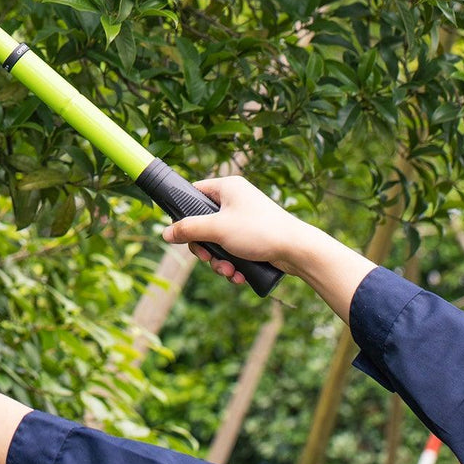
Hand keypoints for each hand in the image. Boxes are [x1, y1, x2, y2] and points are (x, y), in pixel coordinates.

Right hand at [161, 175, 376, 320]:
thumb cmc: (259, 232)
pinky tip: (239, 276)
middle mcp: (236, 200)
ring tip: (229, 273)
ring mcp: (245, 219)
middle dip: (205, 248)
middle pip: (203, 223)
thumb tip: (165, 233)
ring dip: (219, 260)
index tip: (183, 233)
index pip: (194, 193)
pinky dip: (233, 263)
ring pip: (218, 241)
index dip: (185, 213)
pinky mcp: (254, 237)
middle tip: (208, 259)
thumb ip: (188, 230)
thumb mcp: (217, 229)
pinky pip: (233, 249)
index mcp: (227, 187)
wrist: (299, 251)